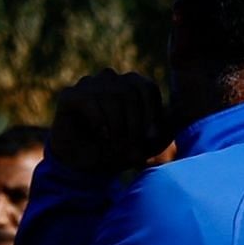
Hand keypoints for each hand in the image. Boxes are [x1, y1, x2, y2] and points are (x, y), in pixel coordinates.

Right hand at [49, 70, 171, 176]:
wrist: (79, 166)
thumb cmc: (114, 152)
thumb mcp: (145, 144)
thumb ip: (162, 134)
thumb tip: (174, 127)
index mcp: (129, 83)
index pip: (147, 88)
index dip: (151, 113)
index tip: (150, 137)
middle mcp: (109, 78)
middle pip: (130, 92)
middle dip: (134, 123)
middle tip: (131, 147)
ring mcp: (88, 84)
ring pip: (112, 97)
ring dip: (117, 125)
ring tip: (114, 145)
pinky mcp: (69, 95)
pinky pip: (90, 102)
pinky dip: (98, 121)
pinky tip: (99, 135)